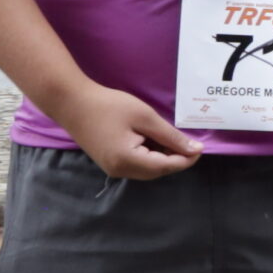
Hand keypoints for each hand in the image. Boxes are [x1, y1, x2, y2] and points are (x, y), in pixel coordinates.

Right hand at [54, 84, 201, 179]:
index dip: (186, 159)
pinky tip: (153, 138)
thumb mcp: (145, 118)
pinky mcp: (110, 163)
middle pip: (158, 171)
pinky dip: (150, 154)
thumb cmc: (109, 106)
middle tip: (187, 140)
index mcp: (128, 161)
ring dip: (163, 156)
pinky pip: (137, 164)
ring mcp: (113, 169)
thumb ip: (171, 136)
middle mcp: (120, 171)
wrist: (71, 102)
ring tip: (169, 136)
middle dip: (176, 158)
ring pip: (148, 169)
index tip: (201, 147)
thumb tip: (194, 150)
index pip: (166, 167)